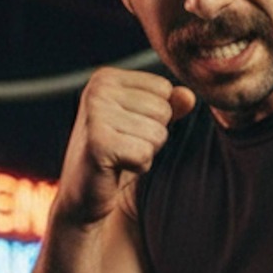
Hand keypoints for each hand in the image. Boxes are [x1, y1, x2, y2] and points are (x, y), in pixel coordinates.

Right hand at [58, 69, 194, 225]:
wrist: (83, 195)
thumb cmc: (116, 157)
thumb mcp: (143, 125)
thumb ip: (168, 106)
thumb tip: (189, 96)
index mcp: (106, 77)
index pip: (164, 88)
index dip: (156, 116)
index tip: (127, 130)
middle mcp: (97, 89)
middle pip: (163, 110)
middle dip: (152, 136)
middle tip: (123, 147)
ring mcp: (94, 114)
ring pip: (157, 133)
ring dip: (145, 153)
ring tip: (119, 157)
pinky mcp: (98, 142)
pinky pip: (145, 154)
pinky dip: (138, 167)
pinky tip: (116, 168)